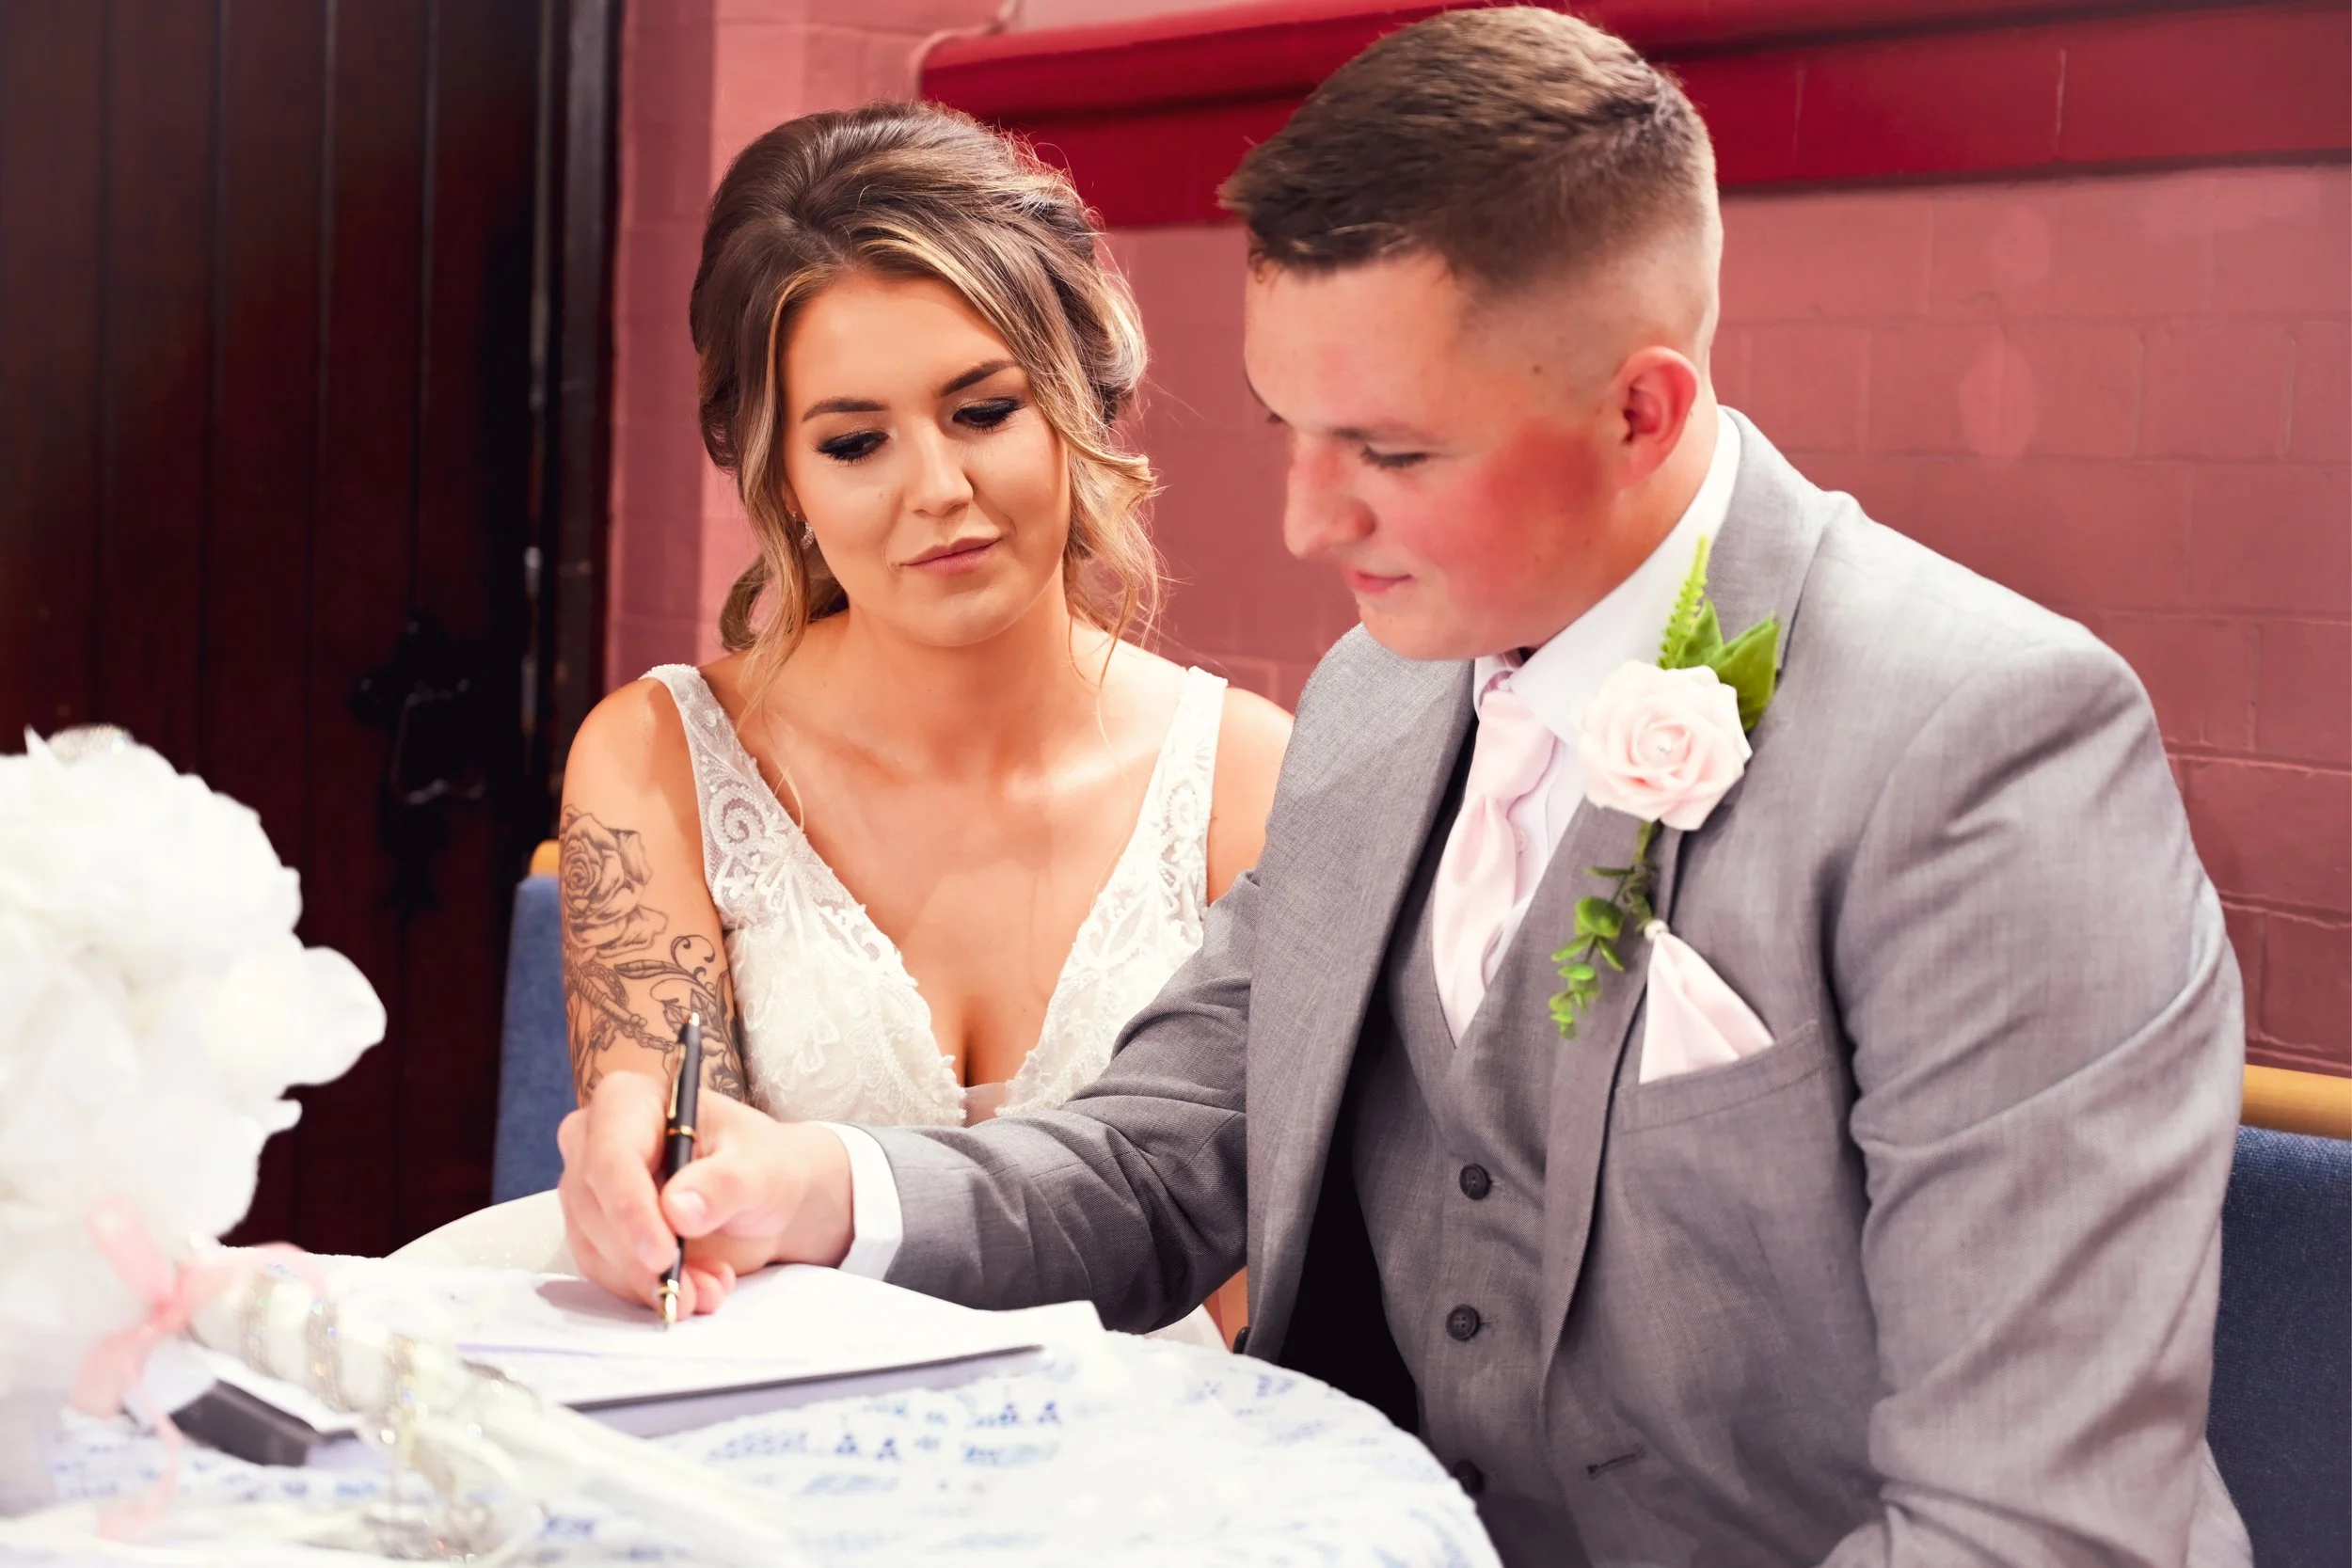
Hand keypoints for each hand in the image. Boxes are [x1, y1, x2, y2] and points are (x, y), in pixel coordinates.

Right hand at [556, 1072, 856, 1316]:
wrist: (763, 1195)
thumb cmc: (760, 1164)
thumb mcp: (760, 1168)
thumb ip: (724, 1184)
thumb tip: (677, 1210)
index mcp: (630, 1101)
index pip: (611, 1158)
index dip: (631, 1210)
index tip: (663, 1255)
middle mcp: (595, 1141)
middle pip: (593, 1208)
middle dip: (641, 1260)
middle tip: (692, 1291)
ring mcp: (590, 1189)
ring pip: (595, 1248)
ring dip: (649, 1282)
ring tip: (708, 1290)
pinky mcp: (596, 1232)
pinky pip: (605, 1272)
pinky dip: (647, 1290)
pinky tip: (696, 1290)